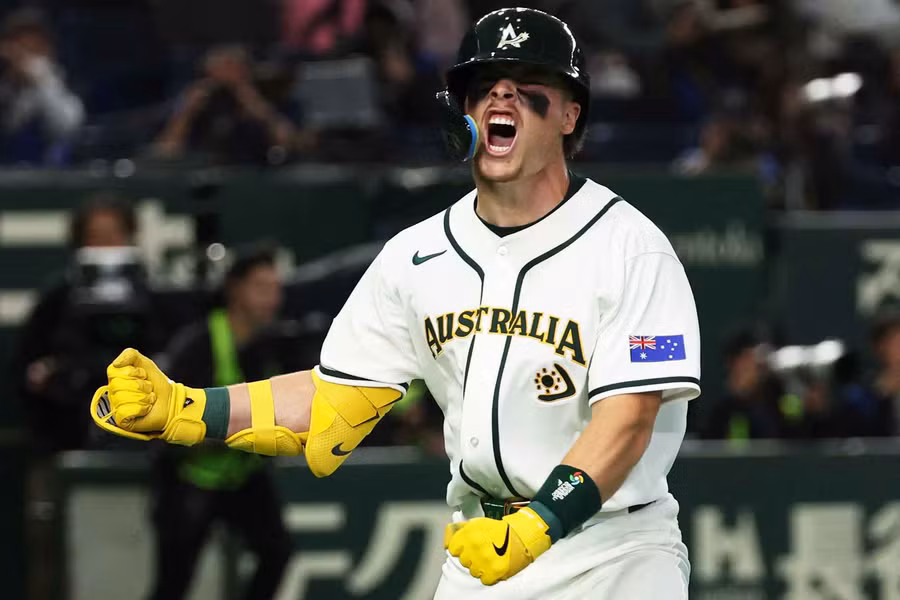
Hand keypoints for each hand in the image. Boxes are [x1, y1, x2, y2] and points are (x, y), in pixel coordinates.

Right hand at [91, 348, 206, 445]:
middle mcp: (112, 394)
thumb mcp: (145, 364)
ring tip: (149, 399)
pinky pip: (124, 412)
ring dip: (142, 397)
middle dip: (140, 386)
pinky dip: (140, 409)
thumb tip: (115, 364)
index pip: (113, 372)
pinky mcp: (122, 421)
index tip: (143, 375)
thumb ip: (130, 355)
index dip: (132, 373)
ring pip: (122, 398)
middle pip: (117, 385)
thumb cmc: (158, 384)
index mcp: (115, 380)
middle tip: (148, 389)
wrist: (173, 402)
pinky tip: (146, 409)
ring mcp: (116, 408)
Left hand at [444, 507, 551, 584]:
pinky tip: (494, 567)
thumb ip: (461, 530)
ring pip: (473, 571)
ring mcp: (483, 560)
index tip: (466, 548)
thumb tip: (448, 541)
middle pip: (464, 561)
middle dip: (471, 557)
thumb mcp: (478, 523)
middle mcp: (474, 547)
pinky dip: (489, 576)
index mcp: (468, 534)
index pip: (453, 549)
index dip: (460, 549)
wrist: (522, 535)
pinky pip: (484, 579)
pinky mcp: (494, 571)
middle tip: (482, 552)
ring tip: (489, 559)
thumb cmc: (500, 529)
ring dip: (480, 567)